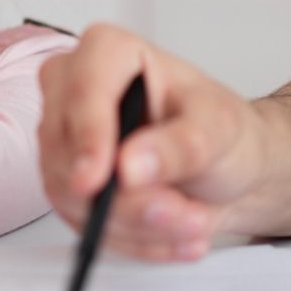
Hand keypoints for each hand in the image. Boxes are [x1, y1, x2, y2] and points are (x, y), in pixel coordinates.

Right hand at [37, 24, 290, 260]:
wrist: (225, 171)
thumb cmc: (221, 132)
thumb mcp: (221, 129)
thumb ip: (182, 143)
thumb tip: (130, 165)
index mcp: (107, 52)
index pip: (82, 88)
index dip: (88, 135)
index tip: (99, 180)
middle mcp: (73, 90)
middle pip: (66, 147)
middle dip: (124, 197)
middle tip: (181, 214)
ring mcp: (64, 138)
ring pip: (70, 192)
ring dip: (134, 223)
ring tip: (191, 224)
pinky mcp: (65, 182)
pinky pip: (78, 221)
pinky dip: (130, 239)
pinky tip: (171, 236)